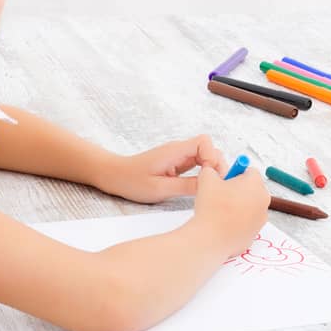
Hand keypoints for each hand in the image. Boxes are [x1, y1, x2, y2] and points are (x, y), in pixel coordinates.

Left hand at [99, 135, 225, 203]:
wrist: (114, 176)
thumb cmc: (132, 181)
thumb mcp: (160, 188)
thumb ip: (186, 186)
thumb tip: (210, 186)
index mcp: (175, 151)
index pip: (204, 142)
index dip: (212, 157)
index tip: (210, 176)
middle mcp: (179, 150)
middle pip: (209, 149)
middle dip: (216, 165)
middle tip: (215, 185)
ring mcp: (179, 156)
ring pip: (205, 157)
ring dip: (211, 170)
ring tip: (209, 188)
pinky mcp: (177, 164)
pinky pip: (197, 165)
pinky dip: (203, 174)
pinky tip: (201, 187)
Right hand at [191, 167, 269, 256]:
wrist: (210, 238)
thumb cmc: (211, 208)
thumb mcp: (206, 179)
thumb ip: (211, 170)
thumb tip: (211, 170)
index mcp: (255, 184)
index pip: (250, 171)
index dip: (236, 174)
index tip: (226, 180)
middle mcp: (263, 200)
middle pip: (253, 189)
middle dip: (239, 190)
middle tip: (222, 195)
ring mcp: (261, 219)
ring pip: (251, 206)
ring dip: (240, 206)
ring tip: (222, 211)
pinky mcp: (255, 233)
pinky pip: (247, 223)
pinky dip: (239, 222)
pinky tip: (224, 223)